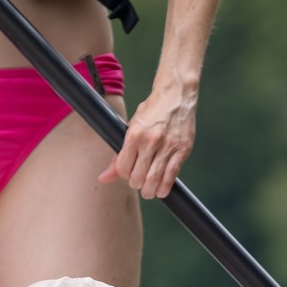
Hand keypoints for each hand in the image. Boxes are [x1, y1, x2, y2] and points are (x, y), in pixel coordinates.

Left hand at [99, 80, 195, 198]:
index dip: (124, 175)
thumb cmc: (152, 111)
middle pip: (138, 177)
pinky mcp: (182, 149)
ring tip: (149, 190)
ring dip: (150, 191)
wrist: (176, 95)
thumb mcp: (131, 128)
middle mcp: (150, 141)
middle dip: (137, 185)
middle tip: (139, 183)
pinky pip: (172, 175)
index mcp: (134, 135)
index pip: (123, 168)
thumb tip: (103, 178)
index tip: (129, 173)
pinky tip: (161, 189)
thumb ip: (118, 155)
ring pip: (154, 180)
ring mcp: (167, 146)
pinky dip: (165, 187)